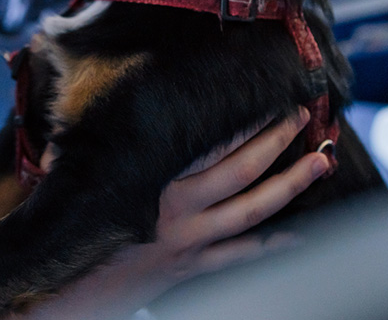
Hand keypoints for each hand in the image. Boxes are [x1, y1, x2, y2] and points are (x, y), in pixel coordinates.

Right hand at [15, 109, 329, 318]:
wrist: (67, 291)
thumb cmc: (67, 229)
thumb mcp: (70, 179)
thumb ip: (85, 146)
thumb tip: (88, 108)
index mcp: (151, 179)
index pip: (210, 141)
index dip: (243, 119)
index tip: (268, 97)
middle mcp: (177, 208)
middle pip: (240, 169)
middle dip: (275, 140)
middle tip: (302, 115)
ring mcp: (189, 240)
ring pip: (252, 209)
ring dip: (290, 184)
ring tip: (320, 161)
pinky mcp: (190, 266)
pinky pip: (241, 254)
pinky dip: (272, 244)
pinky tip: (302, 233)